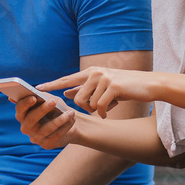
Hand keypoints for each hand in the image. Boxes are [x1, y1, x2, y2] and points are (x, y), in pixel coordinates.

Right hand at [15, 94, 79, 149]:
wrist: (68, 122)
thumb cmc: (56, 107)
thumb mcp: (49, 99)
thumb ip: (42, 96)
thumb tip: (35, 92)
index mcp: (23, 114)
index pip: (20, 109)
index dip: (25, 103)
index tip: (34, 97)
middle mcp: (26, 127)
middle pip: (31, 119)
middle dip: (42, 109)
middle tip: (53, 101)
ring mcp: (35, 137)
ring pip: (46, 128)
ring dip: (59, 120)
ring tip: (70, 112)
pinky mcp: (46, 144)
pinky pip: (56, 136)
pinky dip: (65, 127)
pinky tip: (72, 120)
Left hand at [39, 67, 155, 118]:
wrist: (148, 84)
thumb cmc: (124, 87)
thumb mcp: (102, 86)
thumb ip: (84, 89)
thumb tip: (66, 93)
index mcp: (90, 72)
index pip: (66, 79)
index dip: (52, 85)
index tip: (37, 88)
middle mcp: (95, 72)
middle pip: (77, 97)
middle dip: (85, 107)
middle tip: (98, 108)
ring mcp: (104, 78)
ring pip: (89, 104)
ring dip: (98, 109)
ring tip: (109, 104)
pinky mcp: (113, 87)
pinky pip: (100, 107)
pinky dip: (105, 112)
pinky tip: (112, 109)